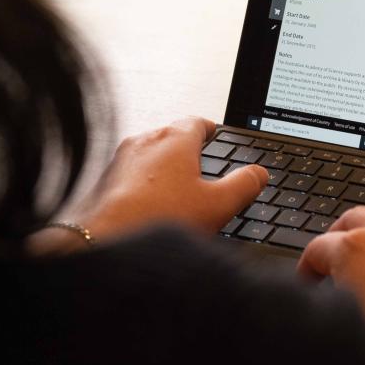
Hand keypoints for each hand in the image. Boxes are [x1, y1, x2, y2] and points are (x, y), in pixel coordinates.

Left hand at [30, 117, 264, 252]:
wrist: (107, 242)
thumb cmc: (158, 219)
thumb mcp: (217, 204)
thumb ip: (243, 185)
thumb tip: (259, 173)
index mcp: (175, 139)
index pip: (198, 122)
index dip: (211, 131)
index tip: (216, 136)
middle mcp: (145, 141)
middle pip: (173, 138)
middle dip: (188, 152)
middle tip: (202, 171)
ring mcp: (122, 159)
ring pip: (150, 157)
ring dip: (164, 170)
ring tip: (177, 194)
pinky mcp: (105, 180)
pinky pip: (132, 176)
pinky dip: (144, 186)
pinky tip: (150, 208)